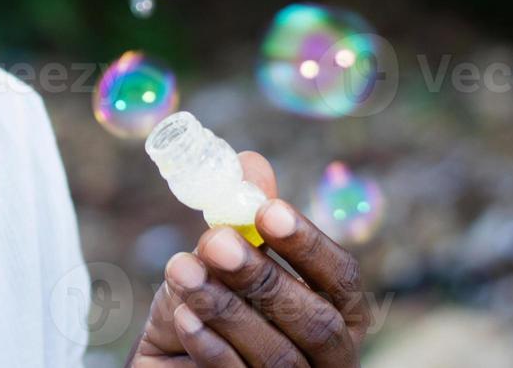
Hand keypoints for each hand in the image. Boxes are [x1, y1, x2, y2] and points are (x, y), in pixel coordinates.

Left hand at [128, 153, 367, 366]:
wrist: (171, 364)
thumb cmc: (211, 305)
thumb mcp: (221, 260)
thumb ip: (242, 217)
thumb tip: (251, 164)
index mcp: (338, 313)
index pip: (342, 279)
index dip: (308, 245)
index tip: (267, 211)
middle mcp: (330, 358)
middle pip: (315, 323)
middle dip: (262, 277)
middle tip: (215, 240)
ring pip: (277, 356)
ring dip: (225, 307)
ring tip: (180, 269)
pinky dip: (210, 346)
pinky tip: (183, 315)